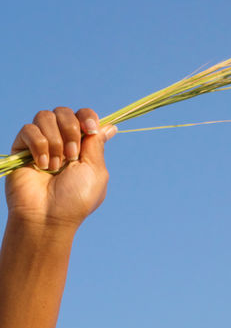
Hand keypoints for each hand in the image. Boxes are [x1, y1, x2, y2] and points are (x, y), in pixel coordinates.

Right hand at [5, 107, 116, 231]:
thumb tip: (111, 126)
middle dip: (71, 131)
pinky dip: (39, 146)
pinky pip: (29, 129)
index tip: (90, 129)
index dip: (87, 116)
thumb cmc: (75, 200)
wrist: (48, 216)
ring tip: (56, 167)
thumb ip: (98, 145)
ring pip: (45, 116)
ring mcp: (40, 143)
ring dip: (55, 141)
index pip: (83, 115)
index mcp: (81, 147)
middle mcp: (61, 141)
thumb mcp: (96, 172)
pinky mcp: (22, 147)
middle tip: (72, 157)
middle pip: (64, 112)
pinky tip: (41, 166)